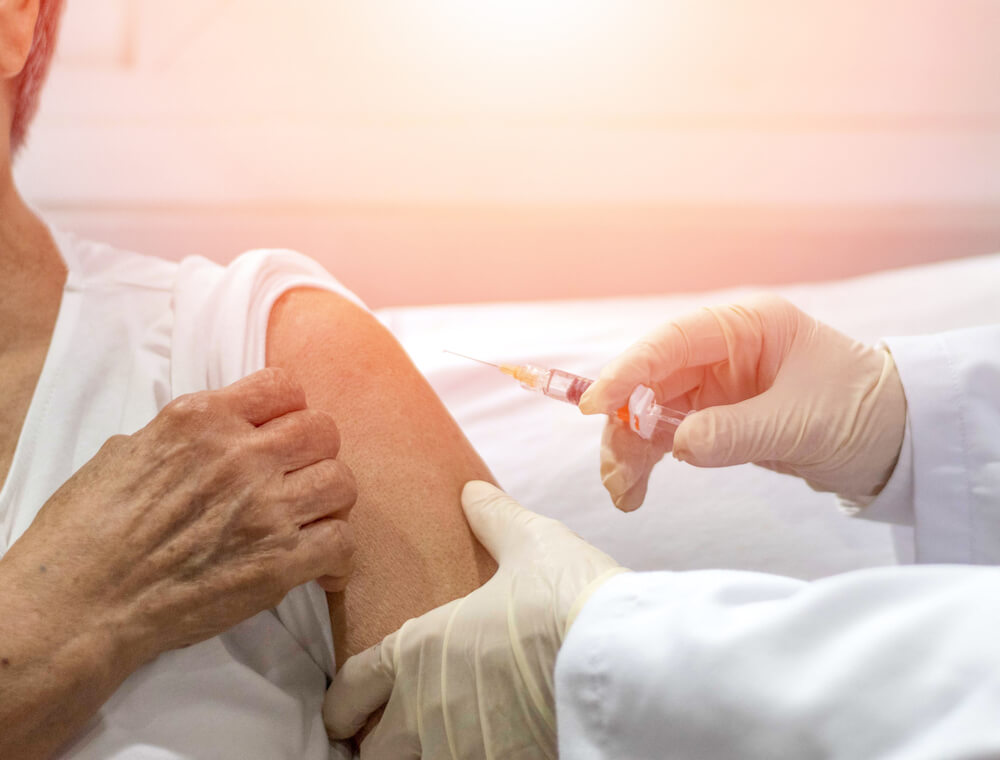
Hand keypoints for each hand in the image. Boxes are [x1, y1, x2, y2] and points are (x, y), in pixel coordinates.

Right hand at [2, 368, 356, 663]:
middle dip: (315, 454)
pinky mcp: (278, 564)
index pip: (282, 386)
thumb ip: (177, 438)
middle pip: (323, 430)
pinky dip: (337, 557)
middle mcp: (239, 456)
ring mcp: (264, 510)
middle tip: (298, 479)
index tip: (282, 432)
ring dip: (330, 501)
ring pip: (341, 482)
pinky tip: (321, 566)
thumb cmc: (84, 533)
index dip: (289, 410)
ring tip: (312, 519)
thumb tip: (203, 440)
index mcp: (200, 420)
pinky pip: (342, 543)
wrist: (78, 606)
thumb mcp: (124, 453)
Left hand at [323, 481, 625, 758]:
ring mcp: (461, 749)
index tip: (343, 711)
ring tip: (446, 743)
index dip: (342, 701)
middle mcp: (428, 708)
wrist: (619, 658)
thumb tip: (473, 491)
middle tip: (396, 735)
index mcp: (422, 649)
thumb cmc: (565, 596)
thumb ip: (494, 519)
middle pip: (377, 750)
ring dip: (424, 756)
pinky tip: (493, 747)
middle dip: (382, 744)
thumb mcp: (530, 543)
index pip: (354, 686)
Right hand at [579, 294, 906, 509]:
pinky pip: (667, 436)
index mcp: (746, 327)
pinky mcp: (717, 418)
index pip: (671, 342)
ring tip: (624, 495)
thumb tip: (675, 446)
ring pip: (650, 413)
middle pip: (651, 382)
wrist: (899, 441)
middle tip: (614, 473)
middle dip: (625, 426)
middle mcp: (722, 351)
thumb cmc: (863, 411)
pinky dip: (648, 462)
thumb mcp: (801, 421)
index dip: (628, 372)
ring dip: (630, 451)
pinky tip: (636, 491)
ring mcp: (717, 385)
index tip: (595, 406)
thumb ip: (735, 432)